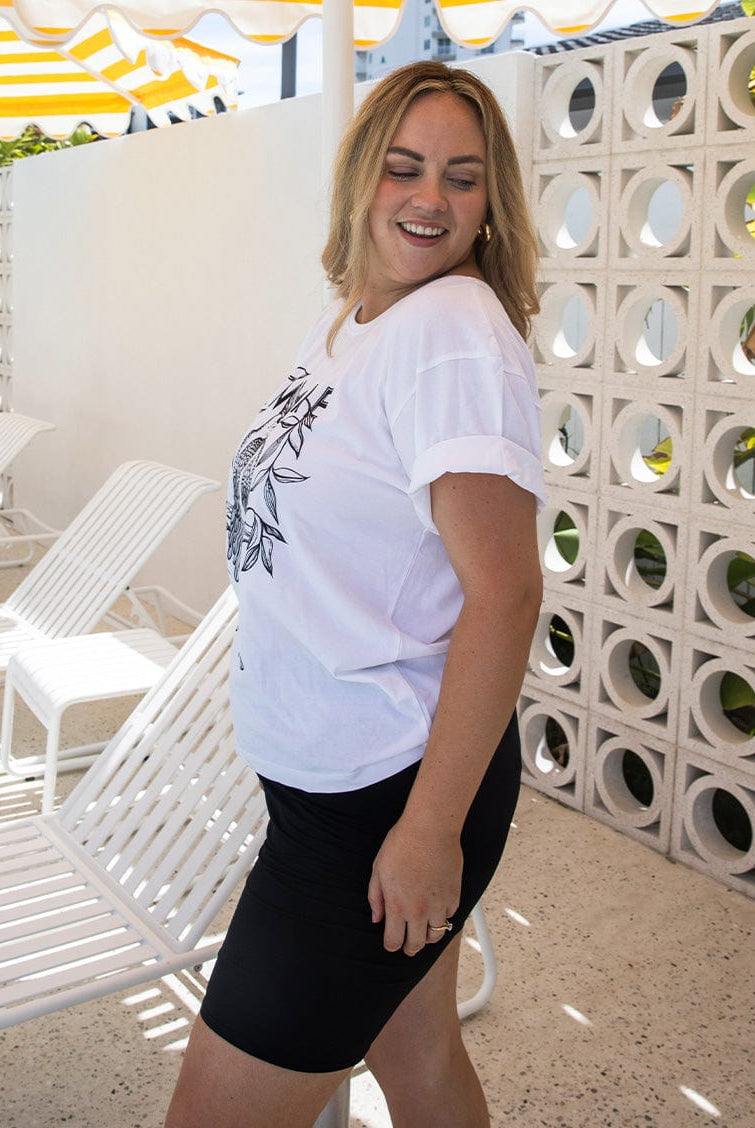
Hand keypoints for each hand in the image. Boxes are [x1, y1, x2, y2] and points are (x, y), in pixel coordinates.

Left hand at [367, 815, 462, 955]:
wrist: (430, 828)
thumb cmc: (402, 844)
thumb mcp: (378, 869)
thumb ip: (376, 897)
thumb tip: (377, 918)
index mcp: (398, 906)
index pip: (394, 941)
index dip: (391, 945)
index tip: (391, 942)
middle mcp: (419, 910)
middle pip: (417, 945)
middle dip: (410, 948)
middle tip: (409, 946)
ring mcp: (439, 904)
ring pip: (437, 935)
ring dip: (429, 936)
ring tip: (425, 931)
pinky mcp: (455, 895)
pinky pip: (451, 916)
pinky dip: (444, 917)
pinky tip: (438, 910)